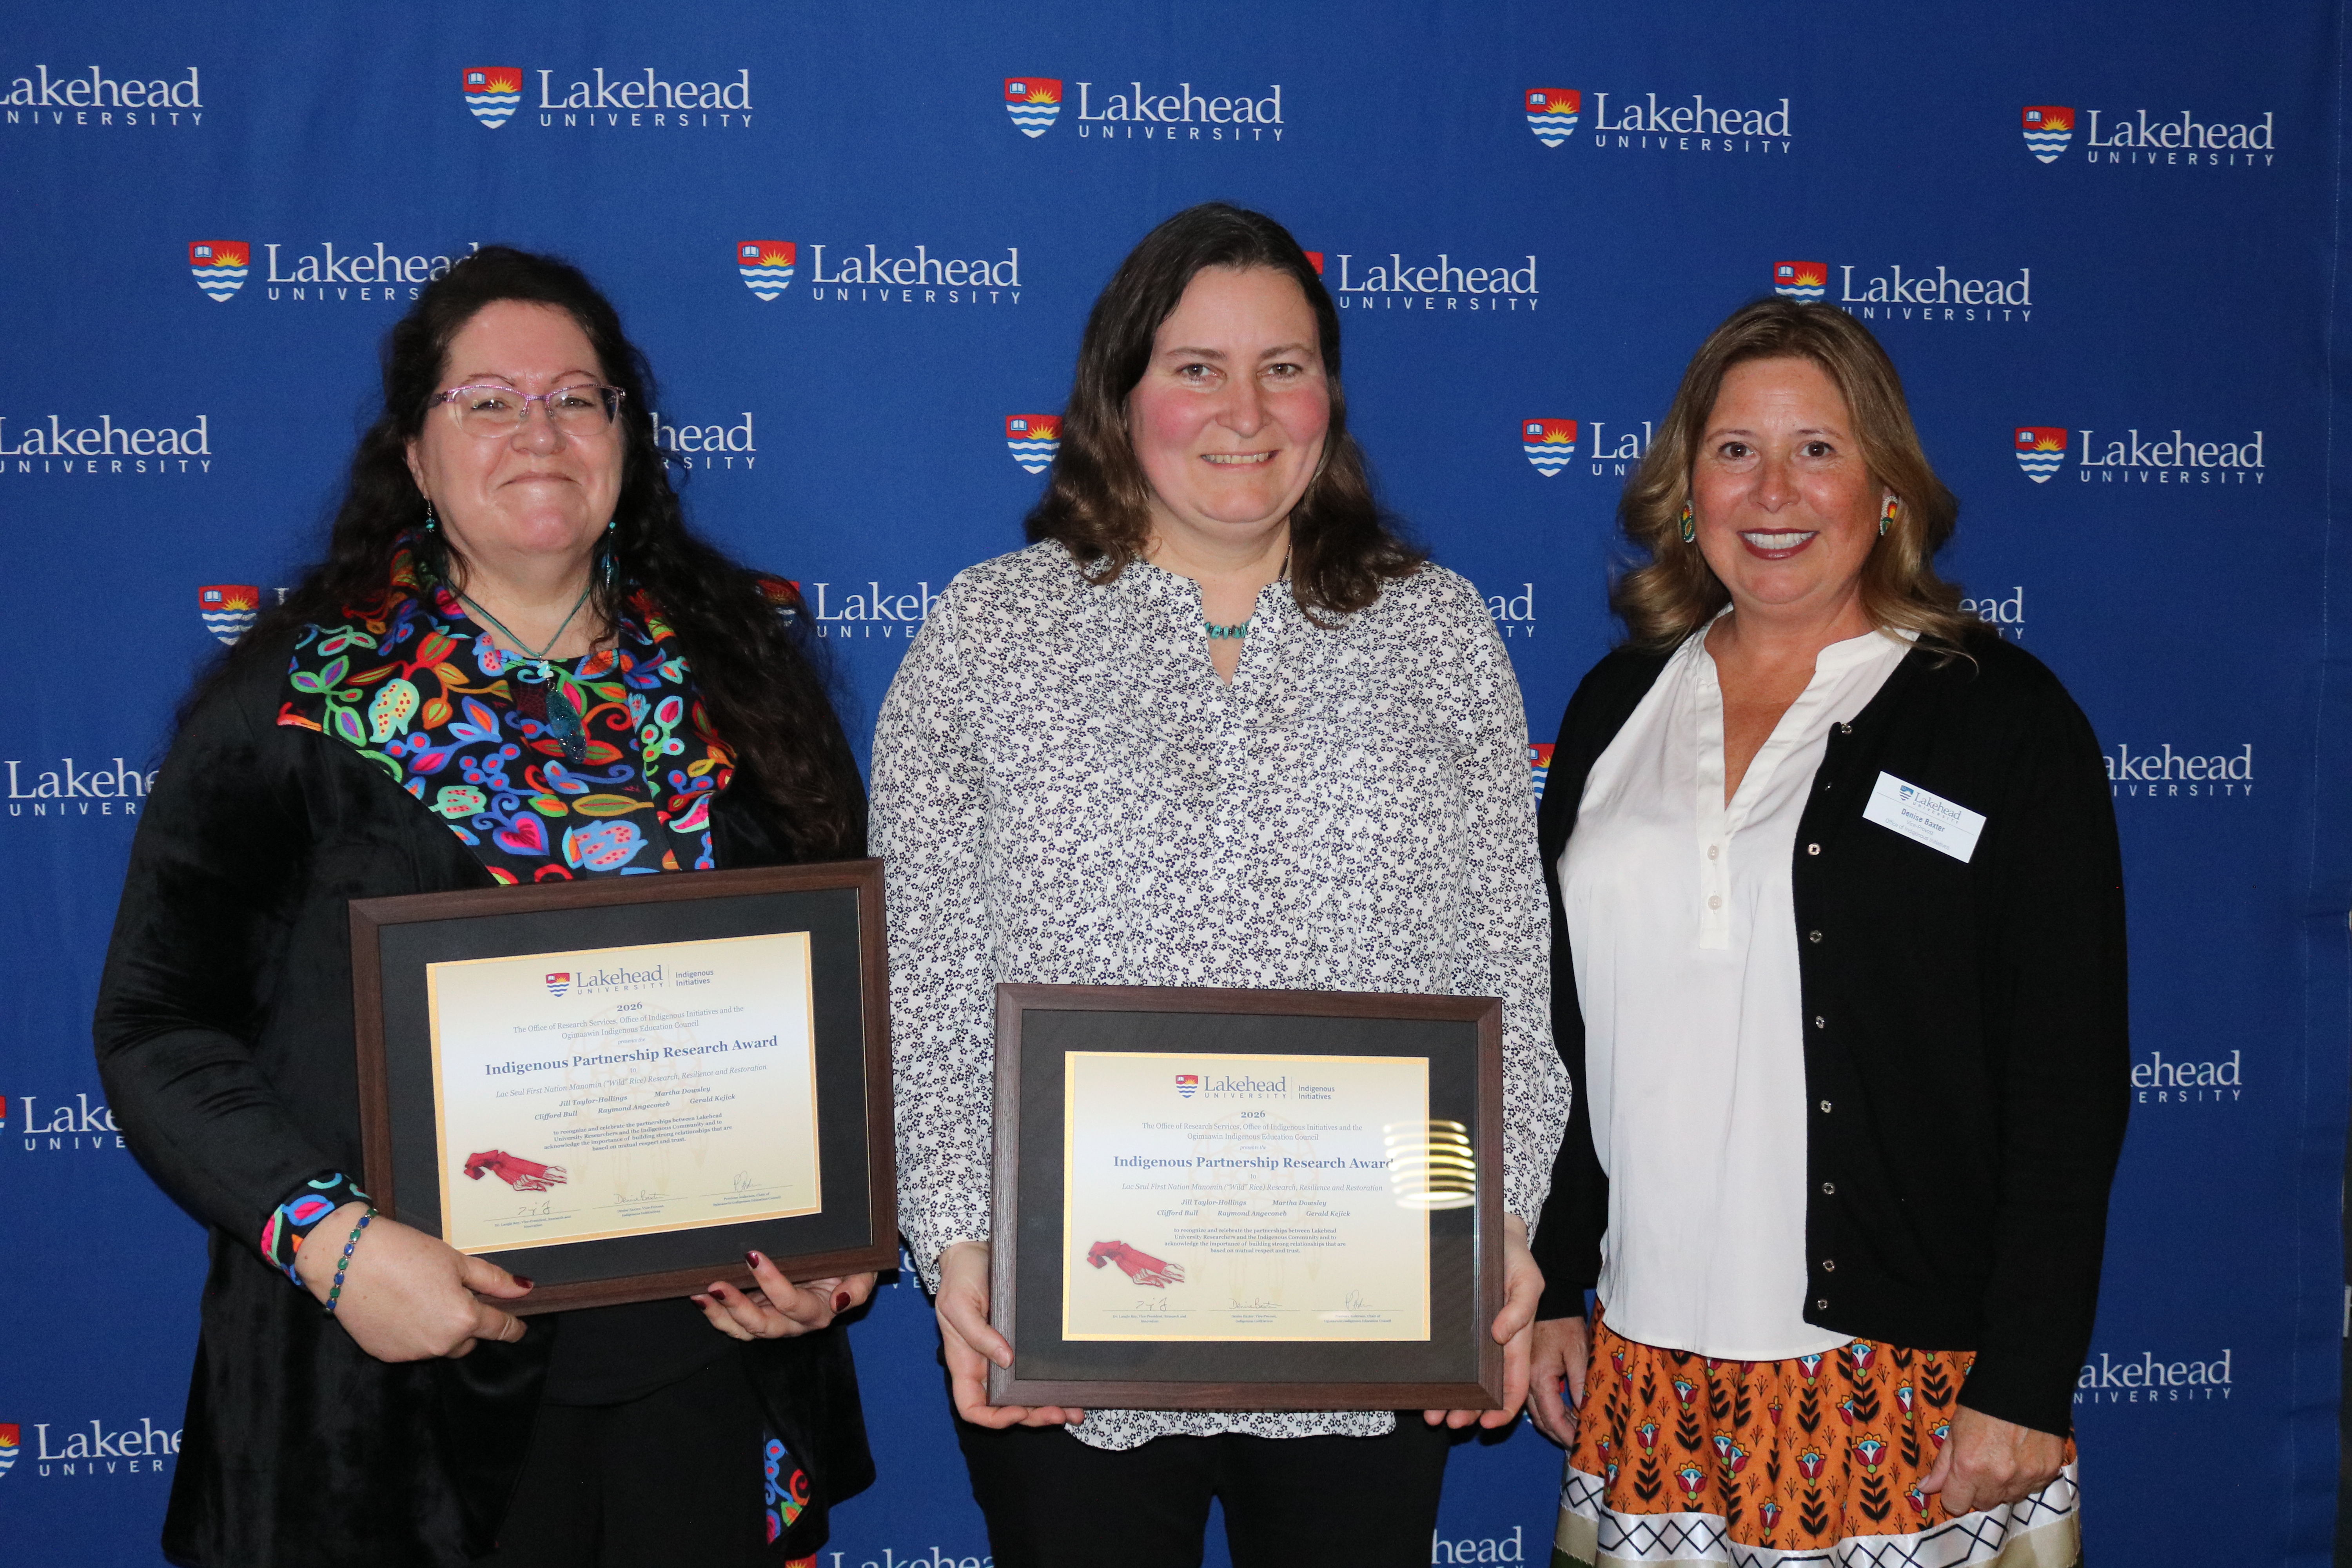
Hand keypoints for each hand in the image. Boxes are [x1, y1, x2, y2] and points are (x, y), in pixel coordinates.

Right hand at [293, 1202, 532, 1360]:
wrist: (347, 1259)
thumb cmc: (406, 1253)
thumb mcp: (457, 1260)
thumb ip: (493, 1280)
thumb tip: (524, 1290)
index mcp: (464, 1320)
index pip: (498, 1329)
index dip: (512, 1328)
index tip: (518, 1328)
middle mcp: (440, 1344)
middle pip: (467, 1341)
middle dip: (467, 1324)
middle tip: (453, 1296)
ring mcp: (412, 1353)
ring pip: (438, 1345)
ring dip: (439, 1329)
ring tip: (420, 1297)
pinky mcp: (386, 1354)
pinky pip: (411, 1347)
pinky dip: (412, 1333)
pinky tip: (400, 1308)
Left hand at [692, 1253, 875, 1340]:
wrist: (842, 1265)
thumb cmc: (851, 1265)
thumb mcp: (865, 1272)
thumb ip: (858, 1288)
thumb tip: (838, 1303)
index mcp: (818, 1312)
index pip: (792, 1303)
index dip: (773, 1285)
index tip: (755, 1256)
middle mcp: (792, 1323)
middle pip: (763, 1325)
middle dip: (738, 1308)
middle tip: (717, 1285)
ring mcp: (772, 1321)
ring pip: (743, 1330)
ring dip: (721, 1314)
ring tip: (703, 1294)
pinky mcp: (757, 1315)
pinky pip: (734, 1324)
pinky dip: (716, 1314)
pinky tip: (701, 1297)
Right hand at [935, 1240, 1083, 1428]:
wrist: (975, 1252)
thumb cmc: (960, 1278)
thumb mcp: (959, 1303)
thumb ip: (978, 1334)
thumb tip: (1005, 1359)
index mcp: (965, 1363)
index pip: (972, 1407)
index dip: (993, 1418)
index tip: (1017, 1411)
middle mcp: (986, 1365)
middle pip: (1007, 1406)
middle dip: (1033, 1415)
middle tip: (1059, 1412)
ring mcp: (1005, 1355)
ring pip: (1026, 1393)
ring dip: (1049, 1405)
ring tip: (1075, 1410)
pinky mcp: (1022, 1343)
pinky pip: (1037, 1370)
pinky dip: (1054, 1382)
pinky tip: (1073, 1386)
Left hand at [1426, 1215, 1541, 1429]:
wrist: (1492, 1234)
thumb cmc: (1514, 1259)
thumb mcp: (1528, 1279)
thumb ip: (1521, 1306)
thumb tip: (1502, 1334)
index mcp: (1516, 1340)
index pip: (1514, 1383)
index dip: (1505, 1407)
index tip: (1489, 1424)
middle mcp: (1494, 1345)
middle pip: (1484, 1389)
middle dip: (1470, 1410)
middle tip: (1449, 1423)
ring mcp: (1474, 1338)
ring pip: (1464, 1380)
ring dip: (1450, 1400)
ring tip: (1432, 1416)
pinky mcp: (1456, 1328)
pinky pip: (1449, 1358)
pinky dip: (1439, 1376)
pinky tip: (1424, 1386)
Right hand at [1527, 1311, 1589, 1446]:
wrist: (1547, 1301)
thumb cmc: (1564, 1324)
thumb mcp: (1578, 1352)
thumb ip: (1579, 1383)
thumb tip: (1583, 1411)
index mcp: (1538, 1377)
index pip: (1552, 1417)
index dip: (1566, 1435)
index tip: (1580, 1446)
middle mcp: (1524, 1380)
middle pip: (1540, 1420)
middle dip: (1559, 1435)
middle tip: (1578, 1444)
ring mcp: (1521, 1376)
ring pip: (1535, 1412)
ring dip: (1553, 1424)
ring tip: (1573, 1432)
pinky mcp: (1524, 1371)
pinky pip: (1533, 1399)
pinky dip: (1548, 1410)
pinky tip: (1563, 1413)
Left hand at [1918, 1405, 2065, 1514]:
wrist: (2023, 1384)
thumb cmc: (1981, 1405)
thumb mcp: (1954, 1431)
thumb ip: (1942, 1465)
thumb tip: (1926, 1488)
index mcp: (1968, 1467)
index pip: (1956, 1505)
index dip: (1954, 1493)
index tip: (1957, 1482)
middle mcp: (1998, 1478)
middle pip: (1984, 1504)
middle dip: (1978, 1490)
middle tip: (1981, 1466)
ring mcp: (2026, 1477)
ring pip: (2009, 1498)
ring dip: (2003, 1486)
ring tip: (2003, 1459)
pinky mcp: (2048, 1472)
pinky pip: (2033, 1488)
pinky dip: (2025, 1479)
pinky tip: (2022, 1457)